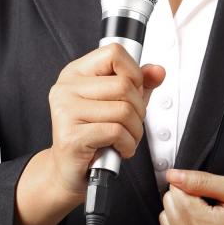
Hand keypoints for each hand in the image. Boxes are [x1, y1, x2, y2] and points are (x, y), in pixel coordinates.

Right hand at [15, 44, 164, 224]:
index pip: (113, 53)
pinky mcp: (71, 136)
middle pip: (124, 85)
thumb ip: (139, 84)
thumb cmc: (94, 136)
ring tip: (125, 139)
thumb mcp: (118, 103)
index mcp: (75, 73)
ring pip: (124, 111)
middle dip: (139, 110)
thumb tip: (157, 71)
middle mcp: (66, 88)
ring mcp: (65, 112)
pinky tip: (119, 149)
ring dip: (135, 131)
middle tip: (131, 125)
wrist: (69, 172)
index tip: (134, 91)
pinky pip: (117, 132)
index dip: (134, 72)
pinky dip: (128, 144)